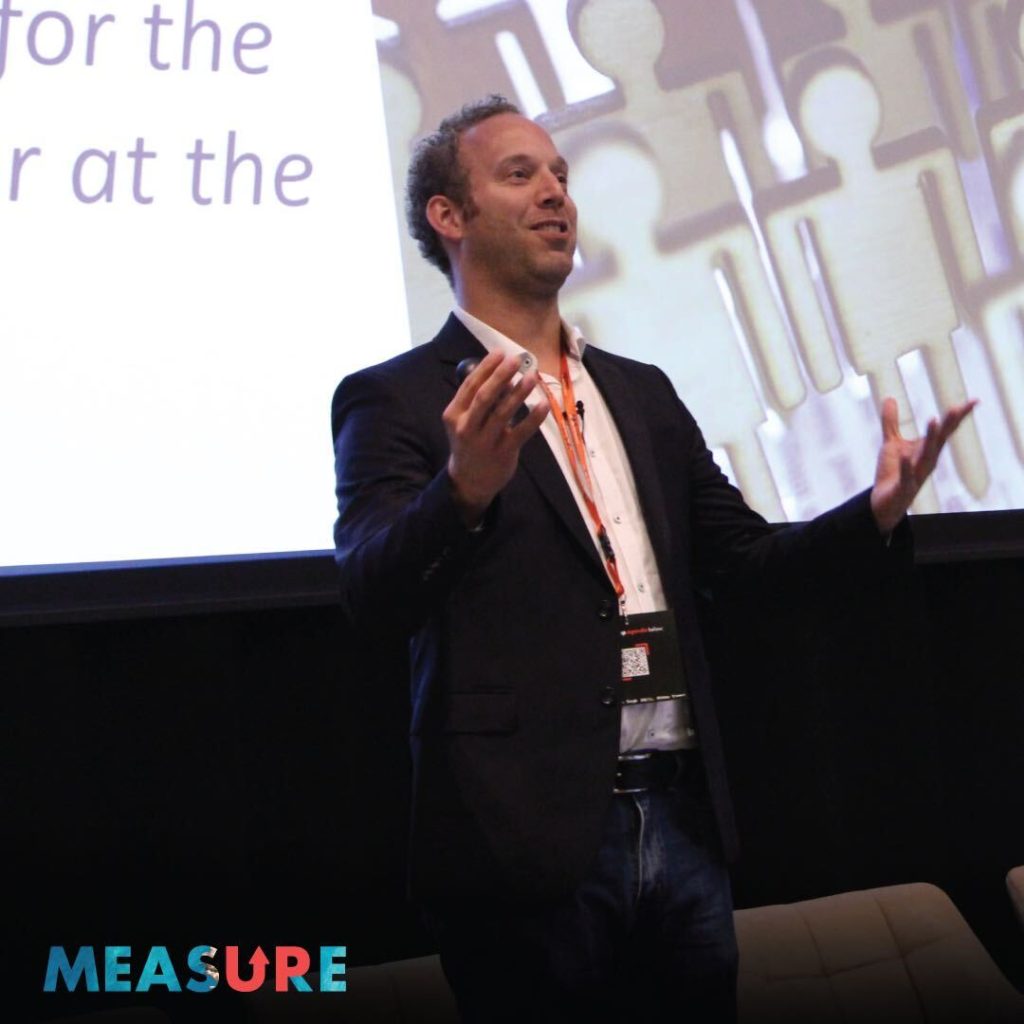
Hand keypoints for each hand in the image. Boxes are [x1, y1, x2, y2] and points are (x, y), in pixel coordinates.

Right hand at [443, 351, 548, 525]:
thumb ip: (480, 399)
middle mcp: (466, 428)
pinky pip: (521, 432)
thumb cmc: (470, 442)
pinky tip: (543, 404)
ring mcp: (485, 442)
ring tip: (531, 376)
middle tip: (516, 359)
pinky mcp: (504, 453)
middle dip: (501, 375)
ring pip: (503, 413)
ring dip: (518, 393)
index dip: (486, 367)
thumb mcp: (465, 420)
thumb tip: (504, 373)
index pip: (470, 386)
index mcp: (454, 415)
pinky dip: (533, 418)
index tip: (500, 352)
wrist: (469, 481)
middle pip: (484, 397)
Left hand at [870, 396, 977, 533]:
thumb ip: (891, 423)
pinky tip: (905, 455)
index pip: (946, 430)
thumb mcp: (891, 444)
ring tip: (934, 420)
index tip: (974, 401)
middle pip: (940, 440)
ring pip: (926, 456)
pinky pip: (907, 476)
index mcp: (927, 449)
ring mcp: (917, 474)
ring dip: (931, 439)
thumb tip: (890, 398)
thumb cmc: (892, 472)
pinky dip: (907, 466)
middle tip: (957, 407)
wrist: (884, 502)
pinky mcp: (904, 487)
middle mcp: (927, 461)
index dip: (958, 416)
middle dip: (948, 424)